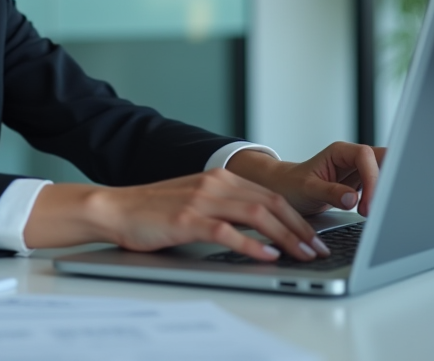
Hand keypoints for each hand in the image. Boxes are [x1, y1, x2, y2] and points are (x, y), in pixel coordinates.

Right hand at [24, 169, 328, 261]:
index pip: (271, 195)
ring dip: (285, 237)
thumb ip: (226, 207)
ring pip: (256, 214)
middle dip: (299, 228)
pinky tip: (267, 256)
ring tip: (302, 254)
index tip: (314, 237)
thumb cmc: (154, 211)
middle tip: (318, 249)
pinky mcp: (188, 218)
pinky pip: (228, 231)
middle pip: (271, 203)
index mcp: (220, 177)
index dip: (297, 217)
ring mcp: (202, 199)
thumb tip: (263, 230)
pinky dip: (252, 245)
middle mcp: (215, 183)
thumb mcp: (197, 201)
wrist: (116, 208)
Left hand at [227, 142, 385, 217]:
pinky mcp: (361, 184)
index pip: (366, 157)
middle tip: (381, 209)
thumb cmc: (292, 185)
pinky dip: (381, 199)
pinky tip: (378, 212)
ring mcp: (358, 171)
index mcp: (339, 152)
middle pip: (382, 161)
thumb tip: (353, 199)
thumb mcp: (308, 189)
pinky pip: (379, 187)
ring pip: (384, 174)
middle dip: (386, 183)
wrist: (285, 191)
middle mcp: (352, 159)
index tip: (368, 204)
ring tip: (378, 213)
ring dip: (385, 193)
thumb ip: (330, 192)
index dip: (372, 178)